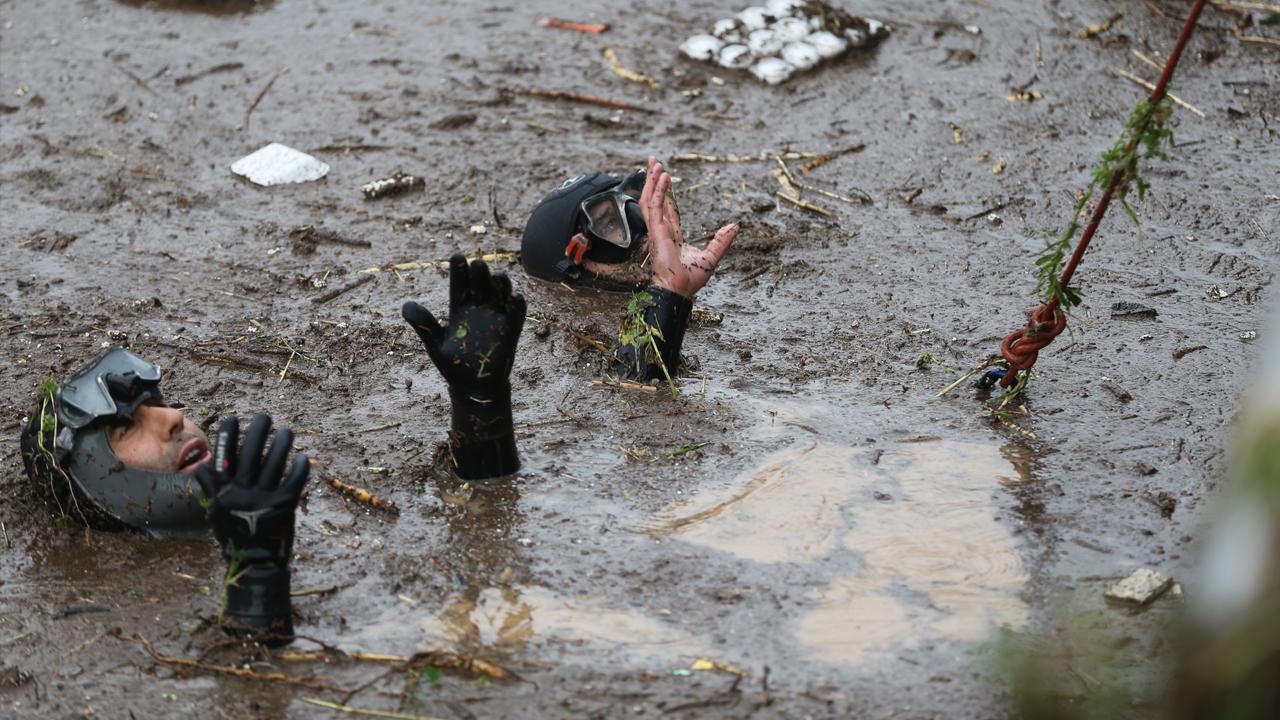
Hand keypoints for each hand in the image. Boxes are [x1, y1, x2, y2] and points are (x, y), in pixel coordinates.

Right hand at [195, 414, 308, 634]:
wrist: (254, 566)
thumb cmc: (235, 535)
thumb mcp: (215, 513)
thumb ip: (210, 489)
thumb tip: (202, 465)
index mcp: (222, 492)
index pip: (222, 456)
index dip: (228, 435)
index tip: (233, 418)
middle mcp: (241, 492)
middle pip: (250, 452)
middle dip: (258, 430)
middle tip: (265, 416)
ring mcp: (263, 498)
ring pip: (274, 461)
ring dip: (281, 442)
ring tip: (286, 431)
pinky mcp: (285, 505)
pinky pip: (294, 479)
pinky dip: (299, 466)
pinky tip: (302, 456)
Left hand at [403, 256, 525, 479]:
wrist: (473, 388)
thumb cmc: (453, 365)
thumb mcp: (435, 345)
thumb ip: (423, 325)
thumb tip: (406, 305)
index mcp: (459, 309)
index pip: (459, 284)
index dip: (459, 271)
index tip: (457, 257)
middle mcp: (479, 309)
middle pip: (481, 283)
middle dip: (480, 273)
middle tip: (477, 264)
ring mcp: (496, 318)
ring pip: (501, 293)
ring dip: (501, 284)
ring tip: (498, 277)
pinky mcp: (510, 331)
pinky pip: (516, 315)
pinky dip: (517, 305)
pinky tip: (516, 297)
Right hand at [639, 156, 738, 297]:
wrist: (679, 290)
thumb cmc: (690, 280)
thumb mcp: (712, 257)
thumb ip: (722, 241)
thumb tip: (735, 226)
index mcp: (672, 236)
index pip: (667, 209)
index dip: (666, 192)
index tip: (665, 176)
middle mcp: (662, 230)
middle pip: (655, 199)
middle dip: (653, 180)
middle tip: (654, 161)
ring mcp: (657, 230)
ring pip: (650, 199)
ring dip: (651, 181)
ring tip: (655, 163)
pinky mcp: (656, 231)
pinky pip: (655, 206)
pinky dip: (658, 191)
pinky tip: (663, 177)